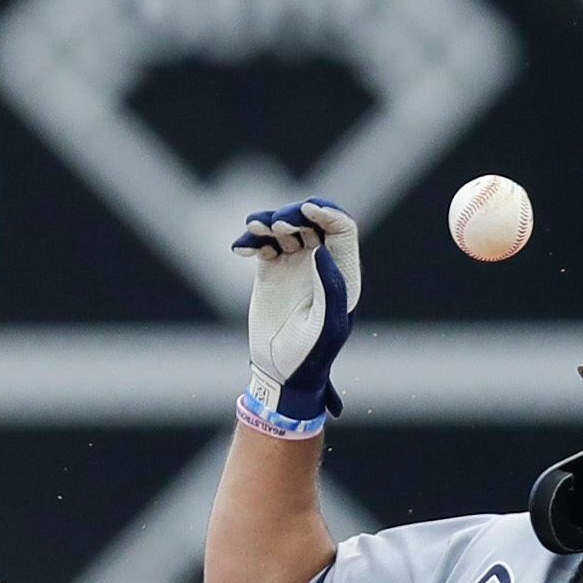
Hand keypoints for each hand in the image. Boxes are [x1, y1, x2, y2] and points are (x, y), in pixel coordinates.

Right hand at [232, 198, 359, 429]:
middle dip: (294, 213)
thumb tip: (321, 250)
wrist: (280, 373)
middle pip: (313, 220)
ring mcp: (295, 264)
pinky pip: (263, 244)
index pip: (341, 228)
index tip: (305, 210)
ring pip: (285, 227)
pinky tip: (239, 248)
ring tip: (253, 228)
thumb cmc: (310, 355)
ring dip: (268, 221)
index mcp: (342, 273)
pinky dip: (251, 240)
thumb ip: (330, 287)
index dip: (327, 212)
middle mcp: (321, 263)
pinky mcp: (270, 271)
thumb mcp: (327, 326)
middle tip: (275, 222)